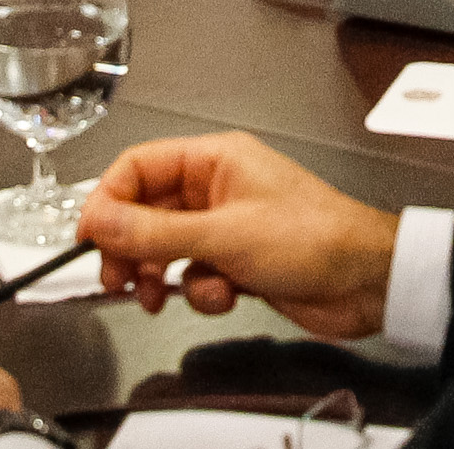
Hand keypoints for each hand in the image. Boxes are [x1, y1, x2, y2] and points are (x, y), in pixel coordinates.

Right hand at [81, 131, 400, 339]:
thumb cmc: (314, 239)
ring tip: (161, 295)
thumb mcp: (222, 236)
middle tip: (117, 278)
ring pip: (166, 248)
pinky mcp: (237, 261)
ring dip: (161, 275)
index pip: (138, 167)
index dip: (107, 200)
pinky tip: (225, 295)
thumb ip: (153, 233)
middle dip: (130, 248)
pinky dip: (200, 290)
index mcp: (215, 159)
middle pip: (146, 211)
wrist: (366, 282)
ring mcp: (226, 225)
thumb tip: (99, 221)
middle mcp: (217, 187)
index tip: (88, 238)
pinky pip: (194, 274)